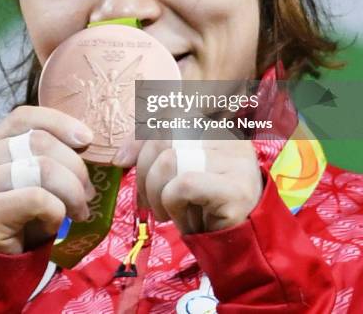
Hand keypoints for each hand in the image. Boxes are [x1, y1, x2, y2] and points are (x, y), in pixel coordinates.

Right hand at [0, 105, 95, 253]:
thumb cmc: (20, 213)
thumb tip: (84, 139)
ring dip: (71, 191)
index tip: (87, 139)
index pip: (25, 117)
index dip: (60, 123)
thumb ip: (47, 152)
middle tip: (88, 191)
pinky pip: (38, 198)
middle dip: (74, 166)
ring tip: (80, 209)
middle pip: (39, 142)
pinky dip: (57, 210)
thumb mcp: (33, 175)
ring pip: (42, 168)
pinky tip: (56, 222)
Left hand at [114, 138, 262, 233]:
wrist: (242, 246)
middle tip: (149, 202)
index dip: (139, 139)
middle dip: (144, 174)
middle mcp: (228, 137)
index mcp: (213, 128)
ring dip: (158, 195)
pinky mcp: (235, 188)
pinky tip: (187, 221)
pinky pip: (182, 186)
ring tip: (168, 214)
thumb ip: (152, 156)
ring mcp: (235, 161)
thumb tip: (120, 158)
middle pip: (163, 137)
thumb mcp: (175, 175)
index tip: (124, 162)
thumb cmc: (205, 208)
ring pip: (169, 161)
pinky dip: (173, 206)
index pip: (168, 117)